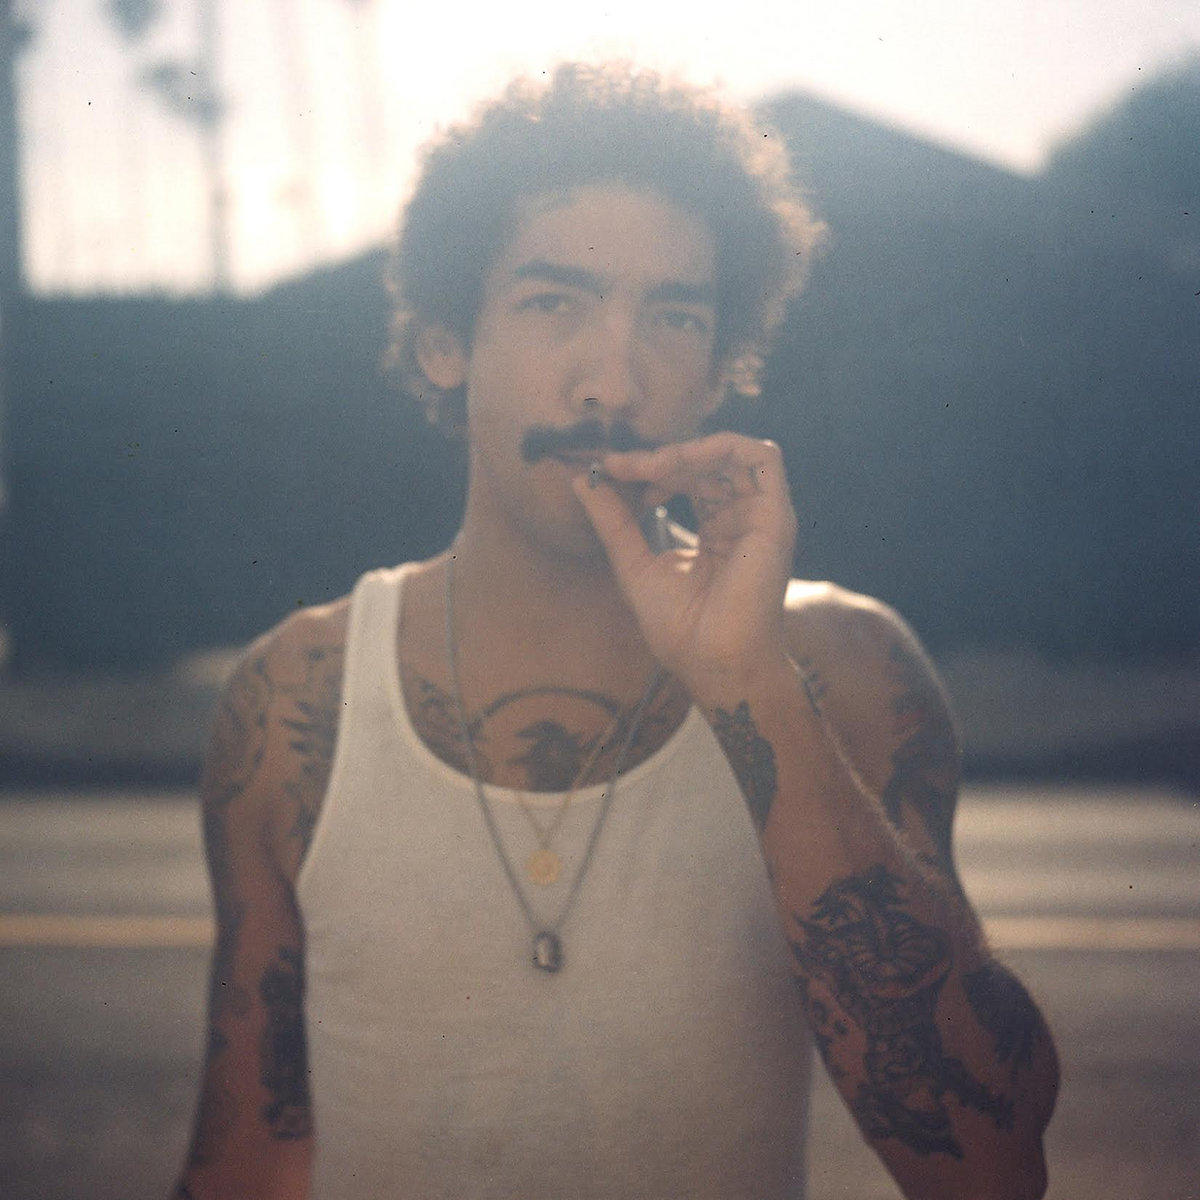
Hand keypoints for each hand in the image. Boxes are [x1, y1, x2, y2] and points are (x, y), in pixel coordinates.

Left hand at [572, 432, 797, 694]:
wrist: (711, 663)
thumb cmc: (679, 629)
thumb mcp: (634, 563)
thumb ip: (612, 520)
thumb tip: (580, 481)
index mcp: (718, 531)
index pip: (688, 479)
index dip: (649, 468)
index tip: (609, 472)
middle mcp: (743, 519)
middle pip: (708, 461)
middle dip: (660, 456)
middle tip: (620, 467)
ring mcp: (762, 517)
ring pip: (733, 451)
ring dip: (685, 449)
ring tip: (648, 467)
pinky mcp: (775, 517)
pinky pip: (762, 456)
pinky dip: (719, 446)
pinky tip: (678, 463)